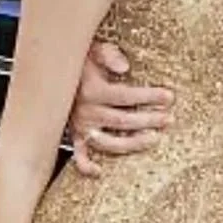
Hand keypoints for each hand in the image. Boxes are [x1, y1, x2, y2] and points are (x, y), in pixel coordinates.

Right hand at [70, 40, 173, 178]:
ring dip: (132, 143)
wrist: (53, 73)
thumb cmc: (80, 61)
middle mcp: (86, 111)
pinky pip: (78, 155)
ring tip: (153, 139)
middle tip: (169, 119)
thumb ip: (108, 55)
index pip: (126, 96)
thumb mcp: (92, 49)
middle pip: (123, 120)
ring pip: (109, 142)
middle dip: (149, 120)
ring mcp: (80, 126)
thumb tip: (125, 66)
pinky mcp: (75, 135)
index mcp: (93, 90)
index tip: (169, 97)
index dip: (149, 97)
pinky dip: (85, 165)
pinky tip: (99, 172)